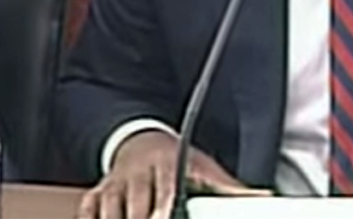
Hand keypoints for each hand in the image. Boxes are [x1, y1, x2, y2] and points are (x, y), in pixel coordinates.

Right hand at [76, 130, 269, 218]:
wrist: (139, 141)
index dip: (164, 208)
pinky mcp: (94, 196)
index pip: (166, 191)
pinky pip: (88, 213)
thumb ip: (230, 188)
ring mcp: (113, 186)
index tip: (163, 217)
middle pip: (136, 208)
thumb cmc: (175, 160)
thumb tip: (264, 196)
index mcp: (166, 166)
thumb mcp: (204, 167)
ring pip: (109, 212)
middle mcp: (137, 174)